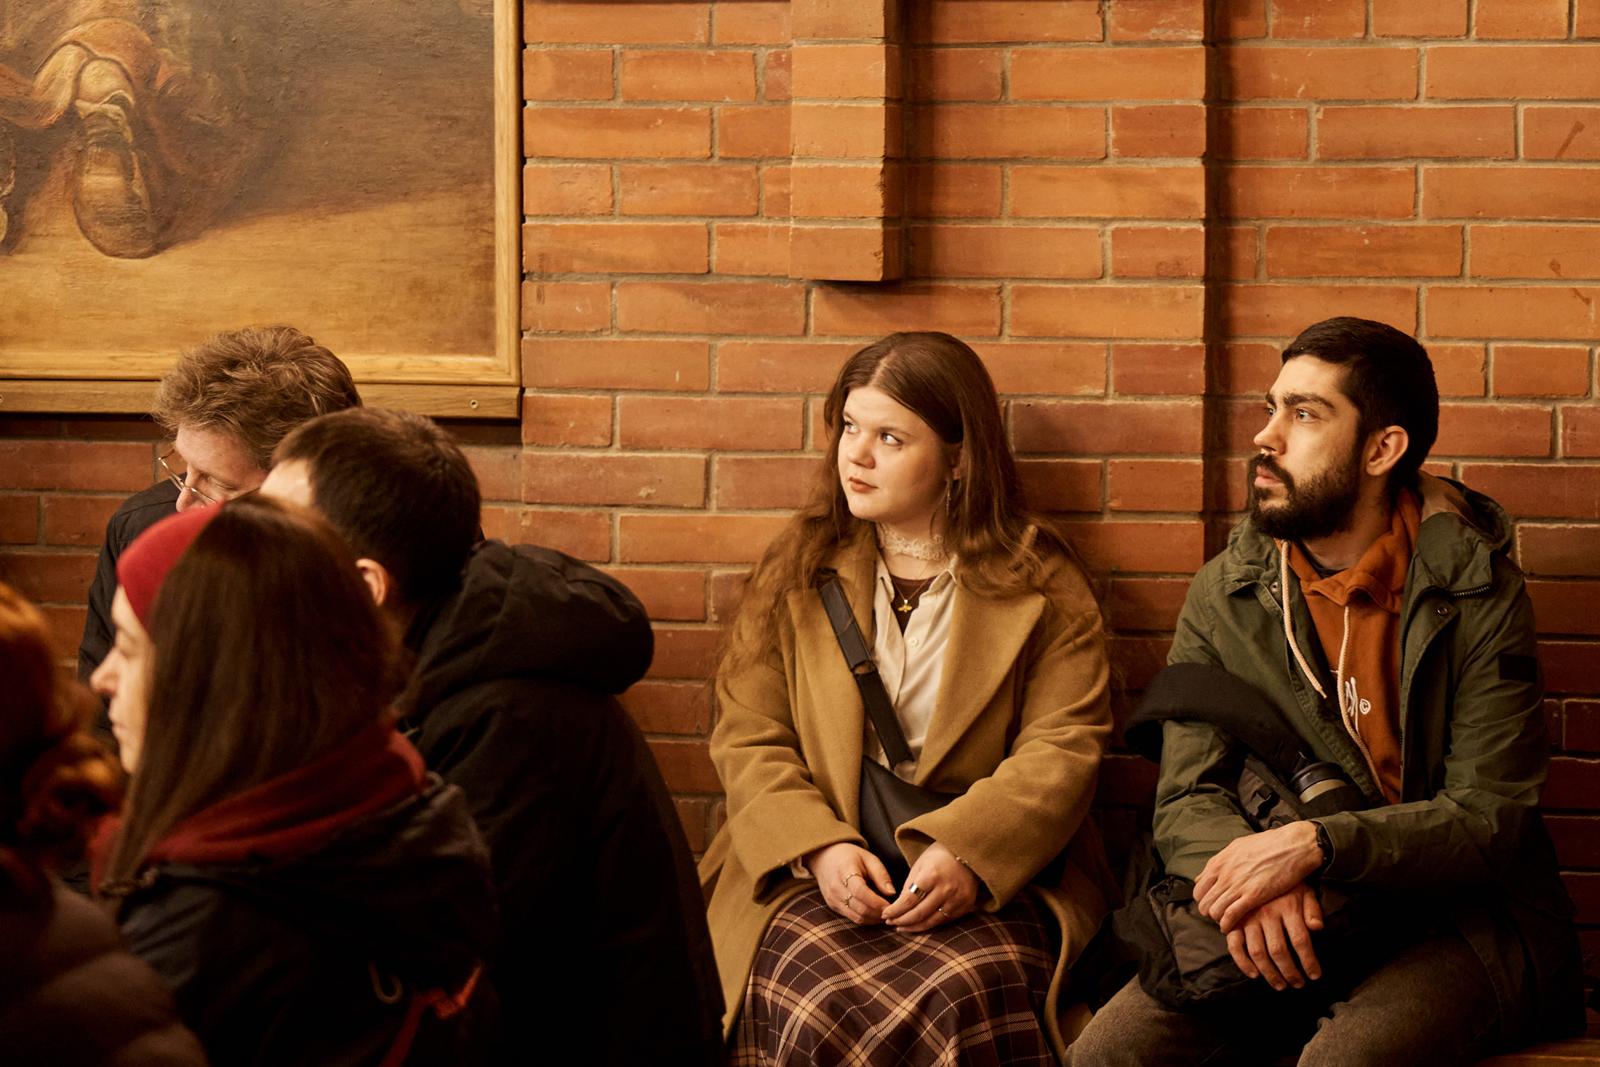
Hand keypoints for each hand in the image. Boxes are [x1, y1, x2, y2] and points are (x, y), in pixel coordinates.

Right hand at [804, 842, 894, 924]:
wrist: (824, 857)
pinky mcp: (833, 906)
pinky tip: (875, 914)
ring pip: (856, 917)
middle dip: (878, 913)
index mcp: (845, 871)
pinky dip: (865, 919)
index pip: (861, 892)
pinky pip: (851, 917)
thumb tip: (892, 893)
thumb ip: (881, 875)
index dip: (877, 902)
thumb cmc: (850, 856)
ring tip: (885, 914)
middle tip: (892, 912)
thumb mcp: (868, 858)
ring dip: (873, 919)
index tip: (891, 905)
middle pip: (859, 908)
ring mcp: (832, 899)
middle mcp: (835, 887)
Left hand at [881, 842, 978, 932]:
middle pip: (919, 913)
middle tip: (890, 923)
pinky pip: (945, 920)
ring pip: (932, 921)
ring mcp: (958, 898)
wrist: (968, 853)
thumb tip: (898, 908)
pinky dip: (930, 924)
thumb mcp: (920, 865)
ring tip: (901, 927)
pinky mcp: (966, 905)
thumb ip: (909, 886)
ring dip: (914, 927)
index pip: (909, 900)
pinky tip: (920, 924)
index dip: (895, 910)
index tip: (885, 914)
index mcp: (932, 875)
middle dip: (902, 921)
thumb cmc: (939, 857)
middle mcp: (947, 888)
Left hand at [1194, 822, 1321, 932]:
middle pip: (1204, 903)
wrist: (1292, 846)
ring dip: (1219, 920)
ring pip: (1214, 911)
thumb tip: (1204, 876)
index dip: (1205, 901)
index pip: (1199, 890)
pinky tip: (1233, 927)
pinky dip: (1228, 924)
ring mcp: (1237, 885)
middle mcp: (1223, 874)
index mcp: (1219, 862)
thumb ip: (1220, 863)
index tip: (1215, 905)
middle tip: (1221, 917)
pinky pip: (1230, 915)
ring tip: (1228, 923)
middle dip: (1210, 913)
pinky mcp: (1253, 895)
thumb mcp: (1237, 848)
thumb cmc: (1268, 845)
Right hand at [1223, 883, 1323, 990]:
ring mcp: (1248, 918)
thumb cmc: (1287, 882)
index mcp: (1287, 906)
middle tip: (1298, 984)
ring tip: (1280, 985)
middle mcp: (1267, 913)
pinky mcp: (1235, 921)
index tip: (1315, 976)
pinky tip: (1254, 974)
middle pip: (1279, 951)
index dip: (1309, 962)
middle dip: (1290, 973)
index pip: (1301, 941)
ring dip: (1270, 973)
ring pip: (1258, 952)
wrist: (1259, 863)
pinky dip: (1243, 962)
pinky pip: (1235, 945)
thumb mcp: (1305, 890)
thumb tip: (1318, 927)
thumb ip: (1312, 909)